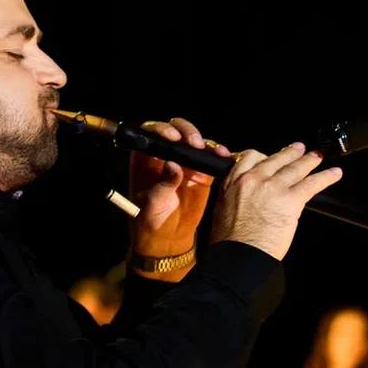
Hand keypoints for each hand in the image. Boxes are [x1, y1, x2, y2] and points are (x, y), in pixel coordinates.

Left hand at [129, 117, 230, 276]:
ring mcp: (184, 162)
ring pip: (195, 141)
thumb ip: (162, 184)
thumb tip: (172, 165)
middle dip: (186, 132)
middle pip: (176, 130)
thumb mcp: (152, 203)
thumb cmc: (150, 220)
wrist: (168, 238)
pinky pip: (210, 158)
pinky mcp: (201, 172)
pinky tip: (222, 155)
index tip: (172, 137)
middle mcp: (165, 155)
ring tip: (211, 150)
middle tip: (195, 143)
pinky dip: (217, 154)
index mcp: (146, 159)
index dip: (162, 130)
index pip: (152, 133)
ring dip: (204, 142)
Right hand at [210, 143, 342, 259]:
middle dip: (291, 153)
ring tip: (317, 156)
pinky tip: (334, 173)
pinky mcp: (290, 199)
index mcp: (234, 182)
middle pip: (276, 159)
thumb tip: (243, 196)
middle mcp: (254, 179)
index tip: (271, 156)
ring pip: (295, 167)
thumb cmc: (229, 240)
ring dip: (310, 160)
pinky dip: (326, 177)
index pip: (251, 157)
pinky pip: (311, 183)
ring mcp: (273, 187)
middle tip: (299, 149)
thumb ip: (234, 195)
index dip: (265, 155)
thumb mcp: (222, 209)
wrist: (239, 254)